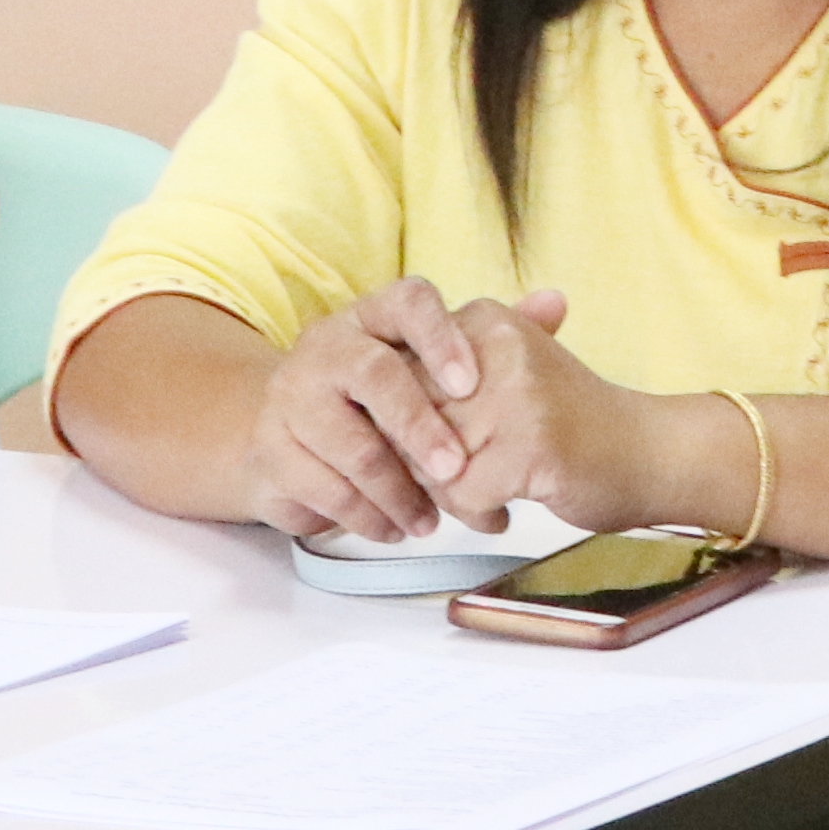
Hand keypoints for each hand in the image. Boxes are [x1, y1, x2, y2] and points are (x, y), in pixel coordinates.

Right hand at [238, 284, 517, 542]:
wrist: (285, 433)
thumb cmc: (377, 400)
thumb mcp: (424, 366)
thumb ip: (491, 337)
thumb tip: (557, 301)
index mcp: (370, 315)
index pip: (406, 301)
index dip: (440, 337)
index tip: (472, 383)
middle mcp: (325, 347)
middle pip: (373, 375)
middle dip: (419, 427)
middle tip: (458, 468)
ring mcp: (290, 398)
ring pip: (349, 445)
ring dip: (398, 490)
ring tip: (433, 519)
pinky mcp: (271, 452)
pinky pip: (323, 489)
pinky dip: (366, 516)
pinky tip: (395, 528)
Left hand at [374, 289, 667, 529]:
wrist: (650, 452)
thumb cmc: (576, 421)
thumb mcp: (513, 369)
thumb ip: (449, 370)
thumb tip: (369, 392)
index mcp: (486, 321)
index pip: (398, 374)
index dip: (398, 424)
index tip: (423, 449)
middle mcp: (498, 348)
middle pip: (408, 418)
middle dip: (419, 464)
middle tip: (450, 482)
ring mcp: (517, 396)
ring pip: (430, 460)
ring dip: (447, 494)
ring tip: (480, 497)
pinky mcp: (531, 446)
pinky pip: (463, 493)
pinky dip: (475, 513)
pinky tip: (500, 511)